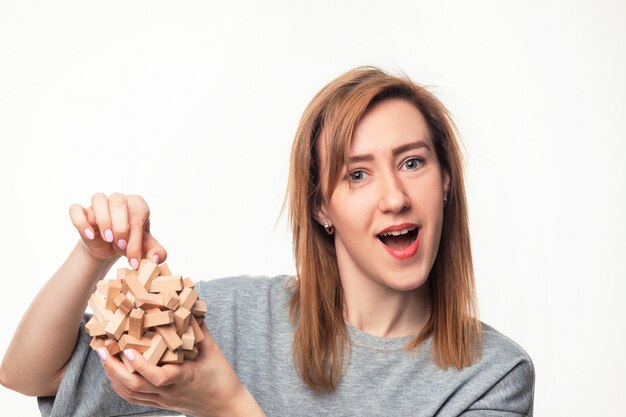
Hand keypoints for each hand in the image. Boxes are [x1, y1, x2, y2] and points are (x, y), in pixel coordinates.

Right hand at [69, 192, 166, 268]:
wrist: (110, 247)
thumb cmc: (130, 243)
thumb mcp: (146, 249)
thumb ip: (157, 253)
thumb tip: (156, 258)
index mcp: (137, 205)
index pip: (137, 215)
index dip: (135, 239)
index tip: (133, 259)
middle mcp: (119, 199)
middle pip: (118, 202)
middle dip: (120, 227)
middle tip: (121, 245)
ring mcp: (99, 204)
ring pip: (98, 199)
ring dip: (103, 220)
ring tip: (108, 238)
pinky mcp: (83, 211)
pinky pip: (76, 209)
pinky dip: (81, 222)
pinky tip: (90, 235)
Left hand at [98, 323, 264, 416]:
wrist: (224, 406)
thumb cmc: (221, 379)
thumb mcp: (213, 351)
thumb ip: (200, 329)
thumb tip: (190, 307)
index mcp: (183, 378)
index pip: (157, 377)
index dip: (140, 365)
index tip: (127, 349)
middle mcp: (169, 392)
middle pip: (134, 386)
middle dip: (113, 368)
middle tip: (102, 349)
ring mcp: (163, 399)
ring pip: (130, 393)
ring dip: (112, 376)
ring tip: (103, 357)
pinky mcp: (160, 403)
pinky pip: (135, 398)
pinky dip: (120, 385)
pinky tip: (113, 373)